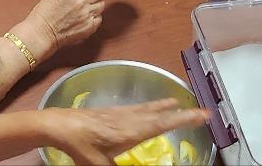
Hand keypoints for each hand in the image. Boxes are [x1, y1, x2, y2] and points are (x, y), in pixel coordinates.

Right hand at [21, 0, 105, 58]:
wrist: (42, 33)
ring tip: (84, 9)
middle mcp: (81, 0)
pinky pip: (99, 18)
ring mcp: (87, 14)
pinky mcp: (90, 26)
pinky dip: (94, 18)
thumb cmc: (44, 14)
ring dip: (94, 5)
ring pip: (101, 4)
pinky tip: (84, 18)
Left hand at [44, 100, 208, 165]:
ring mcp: (119, 113)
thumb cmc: (79, 146)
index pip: (163, 124)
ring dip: (163, 105)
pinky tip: (146, 107)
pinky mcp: (109, 112)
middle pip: (159, 114)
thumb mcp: (99, 165)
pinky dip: (148, 106)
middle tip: (200, 109)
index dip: (184, 119)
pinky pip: (136, 107)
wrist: (58, 125)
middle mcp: (129, 119)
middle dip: (181, 112)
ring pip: (147, 108)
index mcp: (131, 131)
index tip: (203, 114)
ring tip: (176, 101)